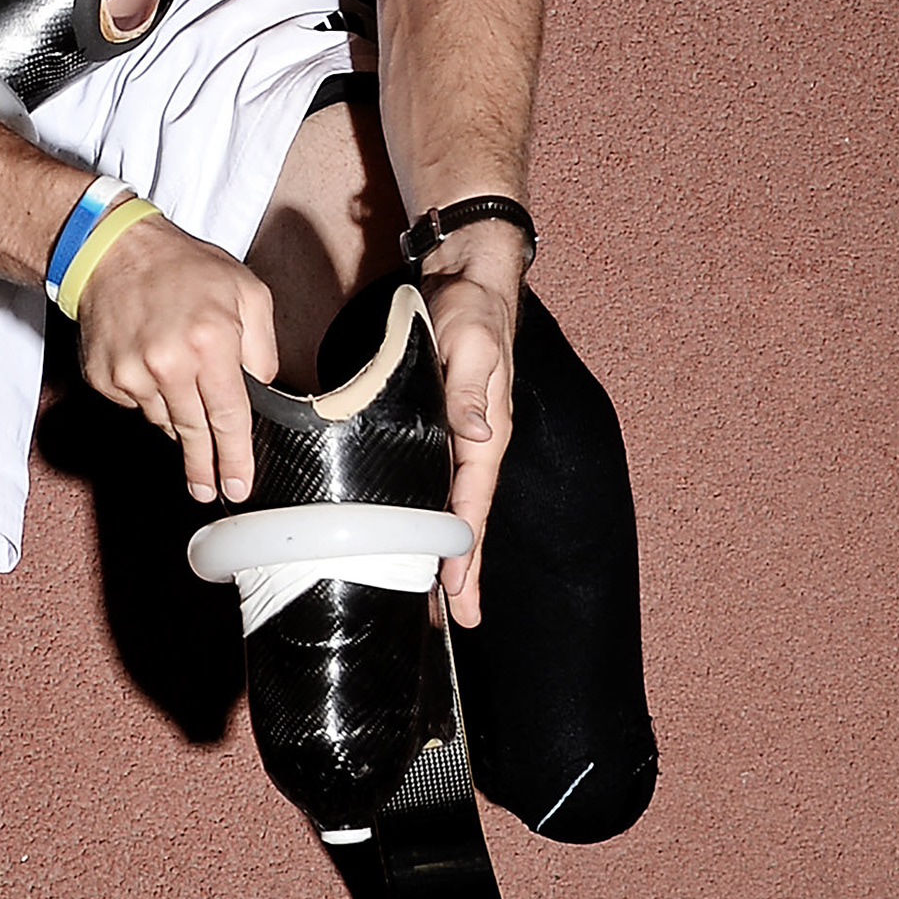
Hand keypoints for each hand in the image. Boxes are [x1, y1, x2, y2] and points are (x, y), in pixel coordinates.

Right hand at [74, 210, 278, 506]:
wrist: (112, 251)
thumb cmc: (182, 267)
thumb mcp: (247, 291)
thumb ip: (264, 345)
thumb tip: (262, 387)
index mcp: (211, 343)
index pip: (229, 418)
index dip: (236, 459)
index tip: (239, 485)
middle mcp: (170, 364)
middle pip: (195, 434)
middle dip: (205, 468)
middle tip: (209, 490)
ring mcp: (132, 374)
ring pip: (165, 422)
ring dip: (179, 419)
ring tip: (180, 385)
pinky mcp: (105, 377)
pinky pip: (137, 406)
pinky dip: (149, 396)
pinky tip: (153, 367)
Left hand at [421, 223, 528, 622]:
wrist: (467, 277)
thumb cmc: (471, 308)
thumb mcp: (470, 341)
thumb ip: (471, 388)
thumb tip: (475, 435)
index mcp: (485, 433)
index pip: (472, 505)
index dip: (463, 552)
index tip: (456, 594)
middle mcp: (474, 444)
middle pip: (465, 521)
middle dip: (458, 572)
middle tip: (447, 622)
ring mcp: (457, 440)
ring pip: (449, 509)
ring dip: (442, 553)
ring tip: (432, 600)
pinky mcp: (439, 429)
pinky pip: (435, 485)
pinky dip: (429, 519)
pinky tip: (412, 539)